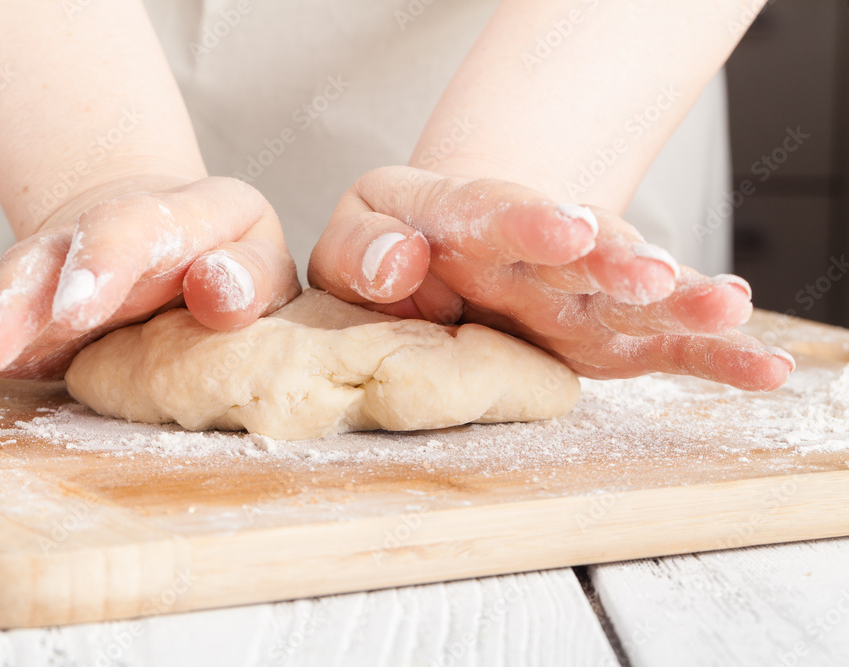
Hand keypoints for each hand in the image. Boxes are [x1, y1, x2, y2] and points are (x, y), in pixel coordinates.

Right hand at [0, 177, 299, 380]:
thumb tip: (216, 289)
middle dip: (10, 305)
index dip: (100, 264)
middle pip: (45, 261)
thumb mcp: (257, 257)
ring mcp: (45, 270)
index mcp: (168, 220)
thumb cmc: (226, 256)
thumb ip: (246, 277)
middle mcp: (92, 240)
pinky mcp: (11, 301)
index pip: (130, 230)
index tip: (77, 307)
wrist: (168, 229)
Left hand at [308, 166, 792, 390]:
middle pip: (582, 247)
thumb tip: (400, 264)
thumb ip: (360, 248)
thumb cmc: (392, 244)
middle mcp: (535, 252)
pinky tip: (760, 366)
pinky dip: (709, 355)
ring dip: (678, 297)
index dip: (533, 221)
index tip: (567, 229)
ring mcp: (577, 294)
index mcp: (466, 218)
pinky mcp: (604, 335)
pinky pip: (660, 344)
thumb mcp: (356, 233)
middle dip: (615, 257)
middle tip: (649, 273)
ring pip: (634, 290)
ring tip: (723, 308)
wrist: (441, 250)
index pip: (499, 211)